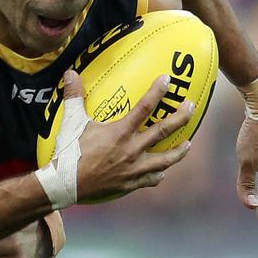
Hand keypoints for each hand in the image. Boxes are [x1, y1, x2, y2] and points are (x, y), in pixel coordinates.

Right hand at [63, 71, 193, 201]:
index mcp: (120, 133)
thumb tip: (70, 74)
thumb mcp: (72, 122)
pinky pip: (150, 179)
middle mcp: (132, 150)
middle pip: (163, 131)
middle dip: (180, 118)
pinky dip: (157, 174)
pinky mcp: (130, 184)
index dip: (157, 92)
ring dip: (179, 151)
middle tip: (191, 107)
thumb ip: (74, 96)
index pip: (144, 108)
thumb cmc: (68, 152)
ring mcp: (133, 169)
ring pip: (165, 160)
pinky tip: (161, 172)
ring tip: (188, 144)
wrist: (65, 184)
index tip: (167, 80)